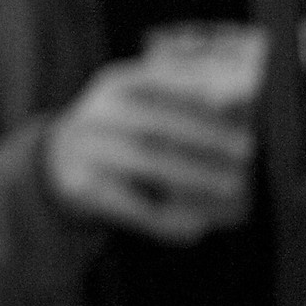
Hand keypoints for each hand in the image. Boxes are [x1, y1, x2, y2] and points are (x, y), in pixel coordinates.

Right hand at [43, 57, 255, 244]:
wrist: (58, 160)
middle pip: (157, 122)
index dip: (202, 91)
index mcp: (117, 84)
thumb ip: (187, 101)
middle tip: (248, 151)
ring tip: (235, 189)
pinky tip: (198, 227)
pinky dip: (168, 219)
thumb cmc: (121, 130)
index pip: (160, 79)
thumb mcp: (141, 102)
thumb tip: (242, 102)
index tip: (242, 102)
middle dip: (208, 136)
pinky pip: (132, 205)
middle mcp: (97, 112)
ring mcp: (87, 150)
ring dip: (198, 176)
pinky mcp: (83, 188)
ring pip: (148, 162)